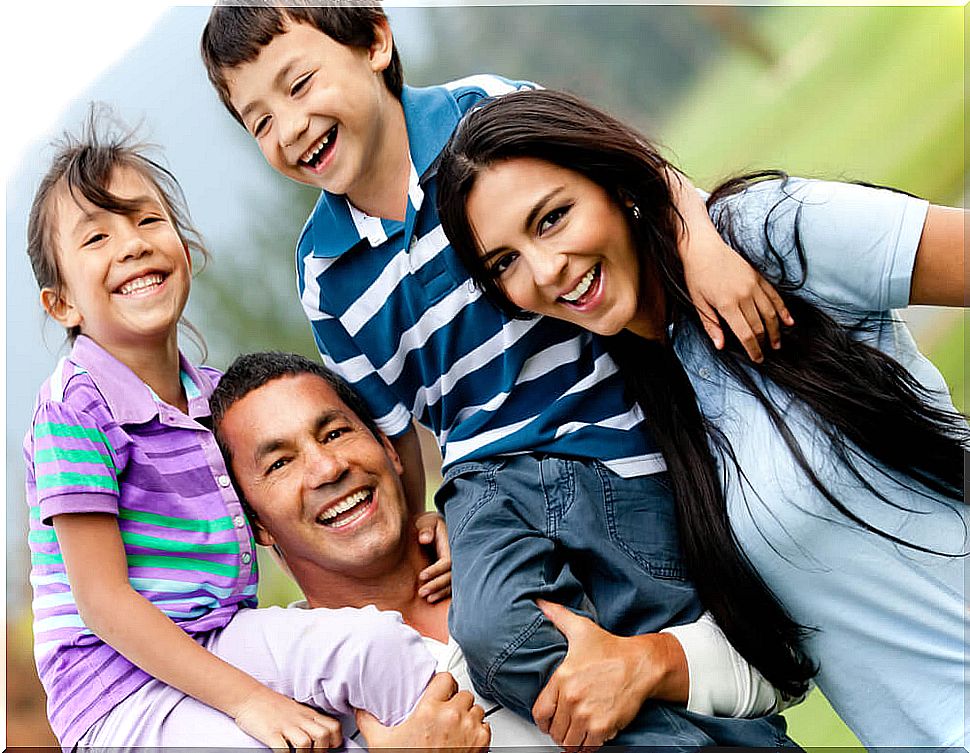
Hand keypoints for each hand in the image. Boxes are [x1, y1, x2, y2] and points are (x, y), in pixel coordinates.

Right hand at [232, 685, 342, 749]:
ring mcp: (285, 726)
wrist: (250, 696)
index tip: (330, 747)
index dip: (335, 740)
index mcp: (308, 714)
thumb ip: (307, 720)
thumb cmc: (271, 704)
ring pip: (306, 743)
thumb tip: (319, 735)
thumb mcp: (296, 709)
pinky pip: (282, 749)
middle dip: (322, 750)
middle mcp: (300, 719)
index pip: (333, 726)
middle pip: (323, 735)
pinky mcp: (270, 733)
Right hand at [356, 672, 489, 751]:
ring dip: (467, 715)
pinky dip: (477, 730)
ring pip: (475, 708)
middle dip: (454, 702)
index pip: (445, 678)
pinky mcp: (481, 741)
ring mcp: (469, 728)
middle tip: (445, 715)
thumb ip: (370, 722)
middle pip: (462, 693)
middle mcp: (452, 716)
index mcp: (429, 710)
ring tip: (455, 727)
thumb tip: (361, 711)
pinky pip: (485, 725)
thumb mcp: (382, 743)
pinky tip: (464, 738)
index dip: (442, 685)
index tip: (439, 692)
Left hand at [415, 511, 451, 601]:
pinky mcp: (454, 571)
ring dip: (440, 592)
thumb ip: (425, 528)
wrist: (434, 525)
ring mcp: (457, 564)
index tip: (421, 576)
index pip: (447, 562)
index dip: (435, 570)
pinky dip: (444, 592)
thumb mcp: (426, 521)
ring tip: (427, 599)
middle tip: (421, 593)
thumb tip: (424, 539)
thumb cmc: (428, 523)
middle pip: (452, 575)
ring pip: (453, 582)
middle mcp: (457, 555)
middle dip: (437, 585)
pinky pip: (453, 584)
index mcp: (451, 544)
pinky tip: (433, 598)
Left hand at [532, 600, 685, 750]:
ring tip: (578, 732)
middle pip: (555, 730)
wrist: (640, 664)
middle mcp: (572, 699)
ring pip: (570, 742)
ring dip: (573, 740)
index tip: (549, 720)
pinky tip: (591, 736)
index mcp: (562, 679)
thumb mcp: (581, 629)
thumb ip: (557, 616)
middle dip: (560, 730)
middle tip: (567, 725)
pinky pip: (588, 747)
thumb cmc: (612, 649)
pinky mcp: (603, 727)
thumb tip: (541, 602)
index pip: (540, 713)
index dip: (544, 720)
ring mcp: (587, 715)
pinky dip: (589, 745)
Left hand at [669, 169, 792, 361]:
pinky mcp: (758, 277)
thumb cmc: (696, 275)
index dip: (753, 350)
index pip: (746, 334)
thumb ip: (711, 325)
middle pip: (760, 326)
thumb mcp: (698, 302)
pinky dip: (783, 310)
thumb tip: (720, 346)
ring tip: (778, 343)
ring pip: (771, 313)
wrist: (703, 247)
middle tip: (766, 353)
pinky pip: (775, 296)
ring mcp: (754, 285)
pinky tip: (789, 321)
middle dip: (764, 343)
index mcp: (727, 305)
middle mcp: (744, 295)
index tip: (757, 359)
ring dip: (776, 330)